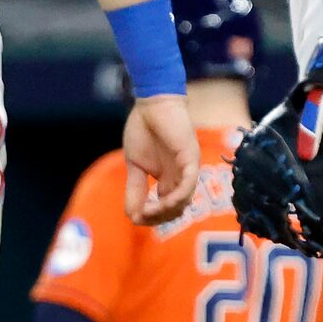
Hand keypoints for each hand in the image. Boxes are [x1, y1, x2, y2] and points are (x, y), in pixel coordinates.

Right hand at [123, 94, 198, 224]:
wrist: (151, 103)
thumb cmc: (143, 129)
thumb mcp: (134, 165)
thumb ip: (134, 189)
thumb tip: (132, 216)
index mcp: (168, 179)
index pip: (165, 209)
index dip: (151, 217)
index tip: (136, 217)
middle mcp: (180, 177)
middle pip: (176, 210)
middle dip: (158, 218)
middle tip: (143, 215)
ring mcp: (187, 168)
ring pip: (184, 200)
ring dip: (166, 210)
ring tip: (149, 210)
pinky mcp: (191, 157)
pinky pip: (188, 183)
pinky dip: (177, 196)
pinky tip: (161, 200)